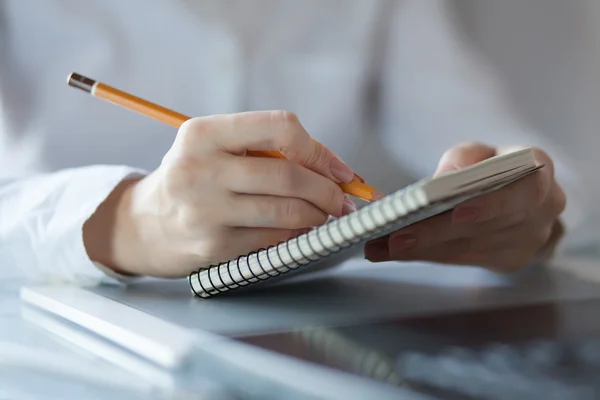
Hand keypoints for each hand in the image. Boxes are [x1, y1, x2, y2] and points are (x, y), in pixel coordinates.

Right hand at [83, 111, 356, 276]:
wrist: (143, 224)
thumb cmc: (192, 179)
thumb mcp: (214, 148)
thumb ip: (264, 148)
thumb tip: (333, 168)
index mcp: (203, 133)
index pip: (280, 128)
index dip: (319, 150)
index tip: (340, 170)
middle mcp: (200, 169)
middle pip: (288, 174)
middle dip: (328, 190)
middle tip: (343, 200)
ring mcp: (205, 210)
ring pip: (285, 211)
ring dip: (317, 214)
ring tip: (325, 214)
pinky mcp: (213, 245)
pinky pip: (272, 237)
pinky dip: (294, 233)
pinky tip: (297, 229)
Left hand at [364, 142, 565, 271]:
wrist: (517, 194)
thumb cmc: (494, 167)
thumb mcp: (480, 151)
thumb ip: (465, 158)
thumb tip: (446, 177)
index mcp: (539, 174)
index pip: (525, 189)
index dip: (492, 203)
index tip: (457, 211)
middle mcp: (541, 212)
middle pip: (484, 227)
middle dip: (436, 233)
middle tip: (397, 238)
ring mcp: (527, 241)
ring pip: (468, 248)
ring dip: (422, 249)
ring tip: (382, 246)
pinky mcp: (508, 260)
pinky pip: (461, 259)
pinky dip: (423, 255)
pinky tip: (388, 252)